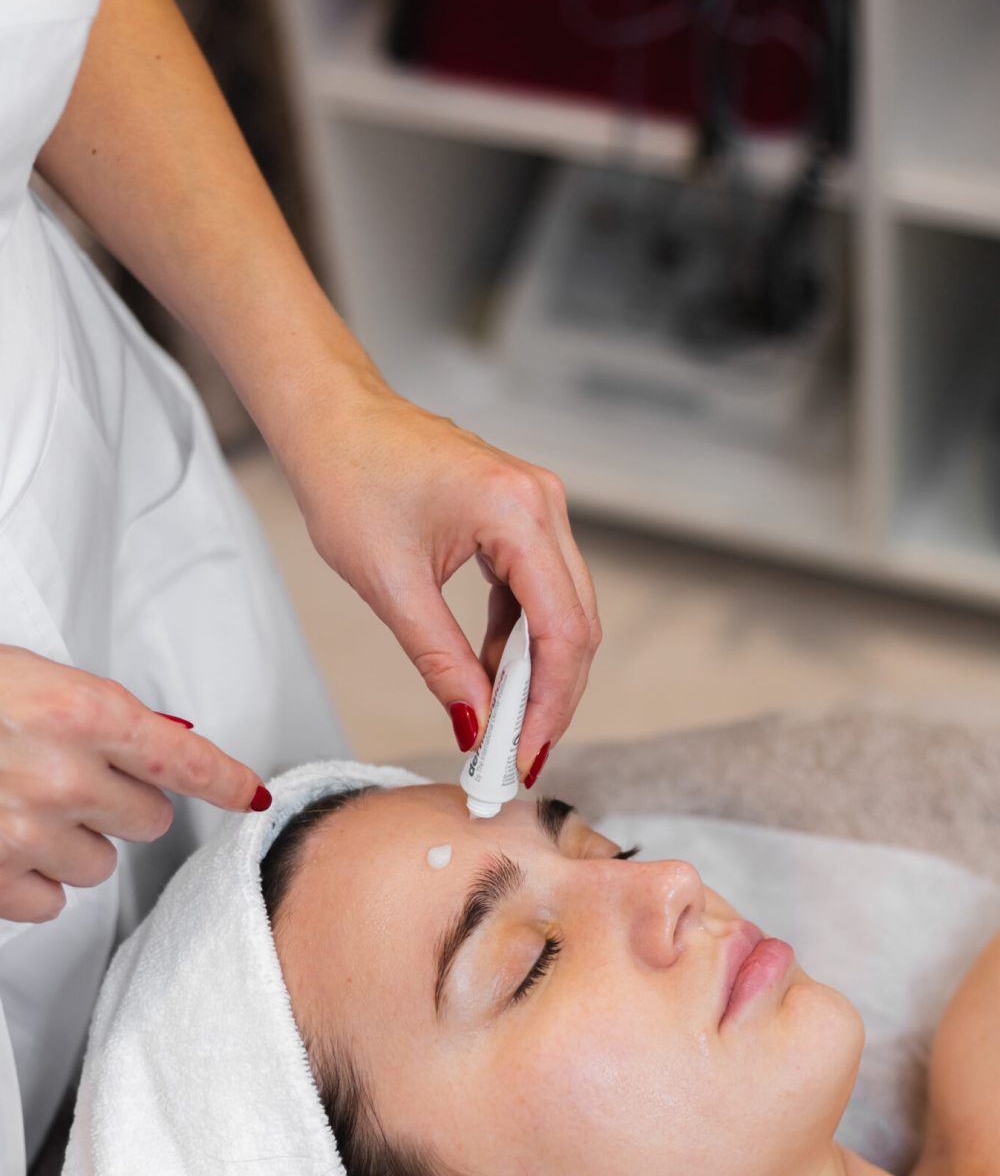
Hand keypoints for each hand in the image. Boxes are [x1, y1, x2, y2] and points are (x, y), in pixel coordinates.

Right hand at [0, 646, 269, 922]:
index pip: (186, 760)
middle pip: (151, 821)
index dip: (227, 782)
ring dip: (71, 846)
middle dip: (119, 805)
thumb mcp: (33, 676)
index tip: (250, 794)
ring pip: (99, 867)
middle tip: (65, 779)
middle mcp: (64, 775)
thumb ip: (103, 713)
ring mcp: (27, 831)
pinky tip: (6, 845)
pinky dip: (31, 882)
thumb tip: (170, 739)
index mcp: (81, 713)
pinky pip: (50, 903)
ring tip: (21, 807)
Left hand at [280, 373, 601, 777]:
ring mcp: (538, 506)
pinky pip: (537, 592)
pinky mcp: (520, 516)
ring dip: (538, 673)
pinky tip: (491, 675)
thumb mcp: (391, 585)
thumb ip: (441, 660)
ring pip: (563, 610)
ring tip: (504, 727)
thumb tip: (474, 725)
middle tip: (518, 754)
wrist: (331, 420)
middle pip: (577, 624)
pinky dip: (520, 639)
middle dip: (551, 697)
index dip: (549, 703)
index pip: (563, 629)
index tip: (523, 754)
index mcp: (517, 512)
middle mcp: (543, 503)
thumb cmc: (348, 478)